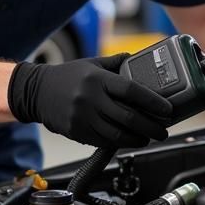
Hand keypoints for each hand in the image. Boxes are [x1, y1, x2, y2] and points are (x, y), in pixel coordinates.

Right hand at [8, 53, 172, 149]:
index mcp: (98, 79)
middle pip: (129, 117)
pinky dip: (120, 143)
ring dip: (138, 139)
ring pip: (117, 135)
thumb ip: (116, 63)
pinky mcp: (77, 132)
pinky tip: (130, 140)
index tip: (167, 109)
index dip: (153, 102)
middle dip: (151, 127)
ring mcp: (83, 118)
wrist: (36, 92)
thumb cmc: (68, 76)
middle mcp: (91, 99)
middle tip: (164, 130)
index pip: (132, 91)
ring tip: (150, 137)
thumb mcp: (92, 63)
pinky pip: (103, 142)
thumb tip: (139, 61)